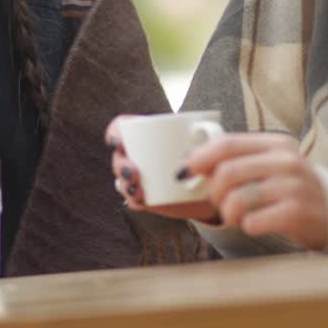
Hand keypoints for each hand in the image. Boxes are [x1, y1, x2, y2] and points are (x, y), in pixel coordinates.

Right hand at [104, 117, 219, 222]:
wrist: (212, 188)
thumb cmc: (208, 156)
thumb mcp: (209, 142)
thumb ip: (207, 136)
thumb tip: (202, 132)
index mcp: (148, 133)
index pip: (121, 126)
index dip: (115, 132)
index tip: (119, 142)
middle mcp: (139, 154)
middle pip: (118, 156)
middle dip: (120, 164)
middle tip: (133, 173)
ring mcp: (140, 177)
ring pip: (121, 179)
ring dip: (125, 184)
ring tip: (138, 190)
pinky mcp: (145, 198)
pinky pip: (132, 200)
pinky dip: (135, 200)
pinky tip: (142, 199)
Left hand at [186, 132, 327, 248]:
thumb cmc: (291, 187)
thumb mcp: (270, 165)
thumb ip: (238, 161)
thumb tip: (192, 165)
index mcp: (274, 143)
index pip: (228, 144)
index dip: (201, 157)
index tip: (186, 170)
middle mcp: (285, 161)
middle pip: (227, 172)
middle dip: (213, 192)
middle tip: (219, 202)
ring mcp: (293, 186)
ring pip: (237, 199)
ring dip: (228, 213)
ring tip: (237, 216)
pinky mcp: (297, 213)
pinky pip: (254, 221)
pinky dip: (247, 226)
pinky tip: (256, 224)